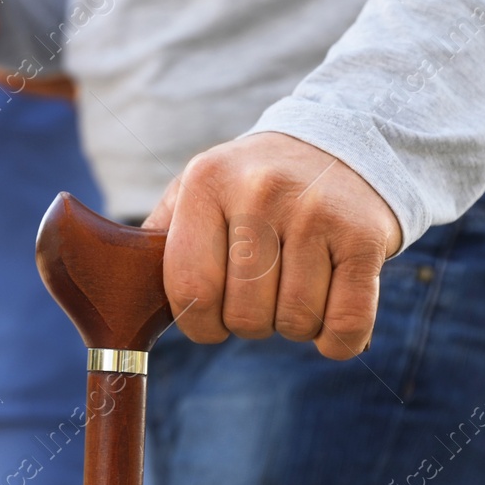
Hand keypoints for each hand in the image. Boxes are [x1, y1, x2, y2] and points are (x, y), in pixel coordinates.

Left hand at [143, 132, 403, 358]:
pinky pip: (345, 326)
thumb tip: (120, 294)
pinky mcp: (364, 236)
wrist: (343, 142)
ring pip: (294, 323)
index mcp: (207, 183)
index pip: (189, 290)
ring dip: (295, 326)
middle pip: (244, 315)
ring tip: (298, 288)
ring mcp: (315, 212)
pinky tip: (330, 319)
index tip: (212, 319)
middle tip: (263, 294)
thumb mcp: (201, 188)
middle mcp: (260, 191)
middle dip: (250, 323)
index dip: (199, 324)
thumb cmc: (255, 183)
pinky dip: (336, 342)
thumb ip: (161, 236)